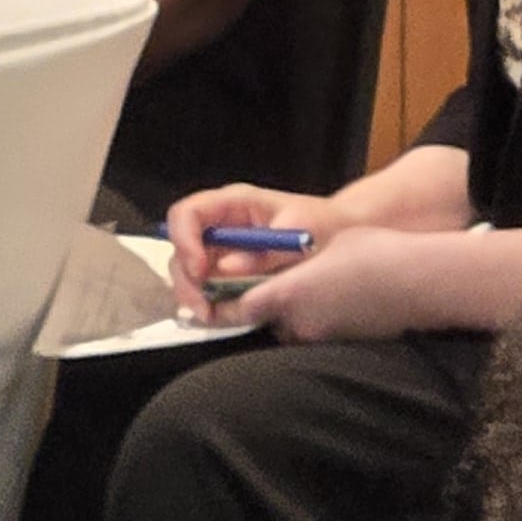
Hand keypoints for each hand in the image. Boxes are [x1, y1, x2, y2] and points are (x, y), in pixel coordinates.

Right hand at [164, 180, 350, 316]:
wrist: (342, 234)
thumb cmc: (322, 225)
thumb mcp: (299, 234)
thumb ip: (263, 253)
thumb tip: (225, 270)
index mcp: (232, 204)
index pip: (187, 213)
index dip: (183, 241)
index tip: (199, 271)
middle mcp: (220, 224)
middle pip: (179, 246)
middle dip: (185, 279)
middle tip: (201, 308)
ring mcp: (222, 247)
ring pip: (187, 269)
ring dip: (194, 295)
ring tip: (210, 316)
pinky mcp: (229, 270)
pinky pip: (206, 286)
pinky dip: (208, 302)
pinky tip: (219, 316)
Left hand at [227, 225, 468, 343]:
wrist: (422, 280)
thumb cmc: (372, 250)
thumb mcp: (320, 247)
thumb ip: (285, 264)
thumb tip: (266, 271)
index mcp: (288, 293)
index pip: (239, 309)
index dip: (221, 307)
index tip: (209, 304)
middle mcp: (300, 323)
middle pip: (263, 322)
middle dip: (258, 310)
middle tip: (265, 289)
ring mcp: (324, 339)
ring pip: (290, 331)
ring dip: (288, 318)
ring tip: (306, 292)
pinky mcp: (345, 346)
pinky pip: (316, 336)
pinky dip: (314, 324)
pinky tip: (332, 303)